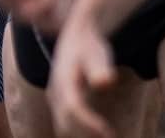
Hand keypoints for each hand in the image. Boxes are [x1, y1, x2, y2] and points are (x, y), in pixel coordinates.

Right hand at [47, 23, 119, 137]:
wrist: (73, 36)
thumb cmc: (89, 46)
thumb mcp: (97, 52)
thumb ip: (100, 67)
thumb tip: (105, 82)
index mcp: (64, 80)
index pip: (73, 108)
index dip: (88, 124)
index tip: (107, 133)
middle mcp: (56, 90)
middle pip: (66, 121)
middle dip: (86, 134)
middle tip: (110, 137)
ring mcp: (55, 96)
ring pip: (63, 124)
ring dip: (82, 134)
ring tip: (107, 135)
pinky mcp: (58, 101)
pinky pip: (65, 121)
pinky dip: (80, 130)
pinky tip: (100, 131)